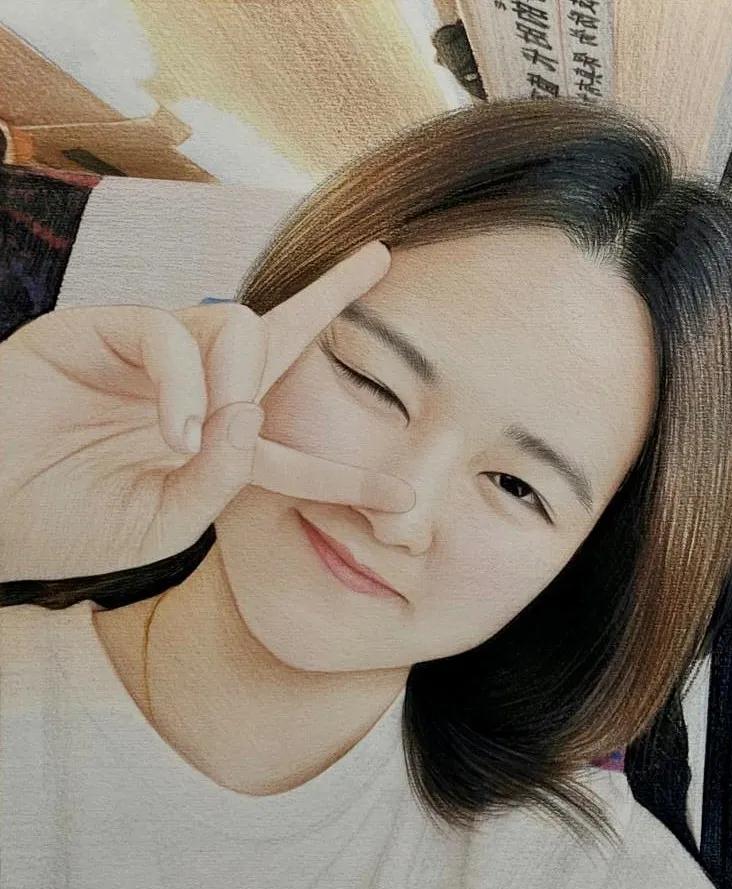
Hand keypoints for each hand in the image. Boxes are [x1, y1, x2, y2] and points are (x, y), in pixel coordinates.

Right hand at [0, 242, 414, 579]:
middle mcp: (189, 392)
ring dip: (242, 379)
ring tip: (201, 436)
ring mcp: (148, 357)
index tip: (405, 494)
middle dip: (329, 298)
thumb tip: (254, 412)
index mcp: (208, 448)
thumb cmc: (65, 523)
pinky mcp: (101, 328)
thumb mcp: (162, 522)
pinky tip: (173, 430)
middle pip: (275, 337)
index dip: (345, 469)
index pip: (289, 447)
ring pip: (235, 328)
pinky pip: (170, 334)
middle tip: (378, 260)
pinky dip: (184, 383)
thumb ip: (220, 478)